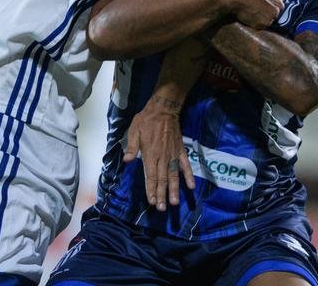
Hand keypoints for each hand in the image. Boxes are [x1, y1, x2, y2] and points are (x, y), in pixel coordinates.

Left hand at [122, 96, 195, 210]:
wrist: (163, 109)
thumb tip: (127, 161)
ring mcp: (172, 154)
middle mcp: (162, 156)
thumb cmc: (146, 120)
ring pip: (174, 175)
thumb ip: (132, 147)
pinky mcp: (180, 150)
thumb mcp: (134, 130)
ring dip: (174, 189)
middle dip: (162, 194)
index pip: (151, 175)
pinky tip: (191, 186)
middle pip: (162, 179)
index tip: (152, 202)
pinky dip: (188, 175)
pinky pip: (185, 164)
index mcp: (150, 153)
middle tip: (162, 209)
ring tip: (174, 203)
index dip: (151, 189)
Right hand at [220, 0, 286, 29]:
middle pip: (277, 10)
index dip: (271, 0)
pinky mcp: (266, 22)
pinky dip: (255, 23)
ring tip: (248, 11)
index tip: (263, 1)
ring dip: (261, 17)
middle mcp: (279, 1)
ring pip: (269, 18)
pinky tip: (246, 16)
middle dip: (268, 10)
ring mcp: (274, 13)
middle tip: (254, 7)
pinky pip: (261, 25)